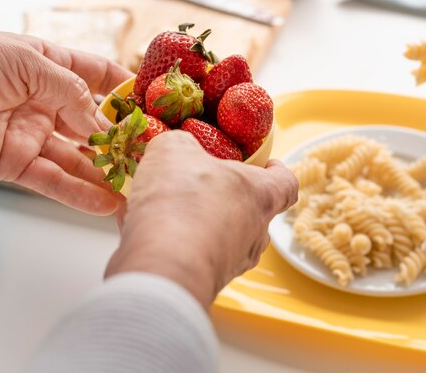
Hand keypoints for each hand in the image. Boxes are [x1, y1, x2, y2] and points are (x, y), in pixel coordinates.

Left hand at [0, 28, 132, 213]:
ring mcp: (30, 133)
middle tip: (150, 156)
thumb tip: (103, 125)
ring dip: (106, 173)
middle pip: (93, 123)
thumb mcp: (27, 62)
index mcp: (47, 65)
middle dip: (122, 139)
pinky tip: (105, 203)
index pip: (97, 76)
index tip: (154, 106)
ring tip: (134, 185)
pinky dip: (78, 194)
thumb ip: (71, 92)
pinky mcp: (13, 163)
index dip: (126, 90)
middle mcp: (44, 101)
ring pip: (77, 158)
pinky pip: (52, 181)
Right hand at [105, 131, 298, 307]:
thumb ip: (180, 143)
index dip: (278, 171)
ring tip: (161, 206)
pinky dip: (169, 242)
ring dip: (196, 221)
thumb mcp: (174, 150)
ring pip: (221, 236)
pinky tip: (139, 228)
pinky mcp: (203, 281)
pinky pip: (189, 255)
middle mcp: (255, 232)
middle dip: (227, 197)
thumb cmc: (182, 202)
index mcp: (260, 195)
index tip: (269, 164)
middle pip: (253, 211)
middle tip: (201, 183)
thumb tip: (176, 147)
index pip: (286, 183)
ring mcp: (232, 262)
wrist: (162, 268)